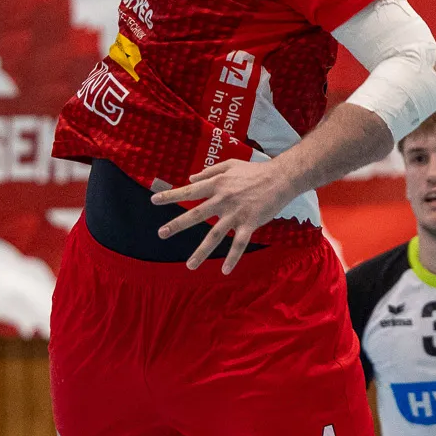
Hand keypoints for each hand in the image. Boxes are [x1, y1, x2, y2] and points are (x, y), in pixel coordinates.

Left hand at [153, 159, 294, 271]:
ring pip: (215, 235)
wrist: (281, 178)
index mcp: (217, 185)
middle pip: (196, 214)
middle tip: (161, 233)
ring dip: (201, 252)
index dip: (171, 196)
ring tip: (189, 266)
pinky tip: (224, 271)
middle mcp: (223, 199)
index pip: (189, 191)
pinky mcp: (250, 223)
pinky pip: (239, 244)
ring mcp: (236, 213)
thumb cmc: (255, 171)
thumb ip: (208, 171)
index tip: (154, 201)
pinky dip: (232, 258)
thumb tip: (190, 178)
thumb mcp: (230, 165)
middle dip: (177, 224)